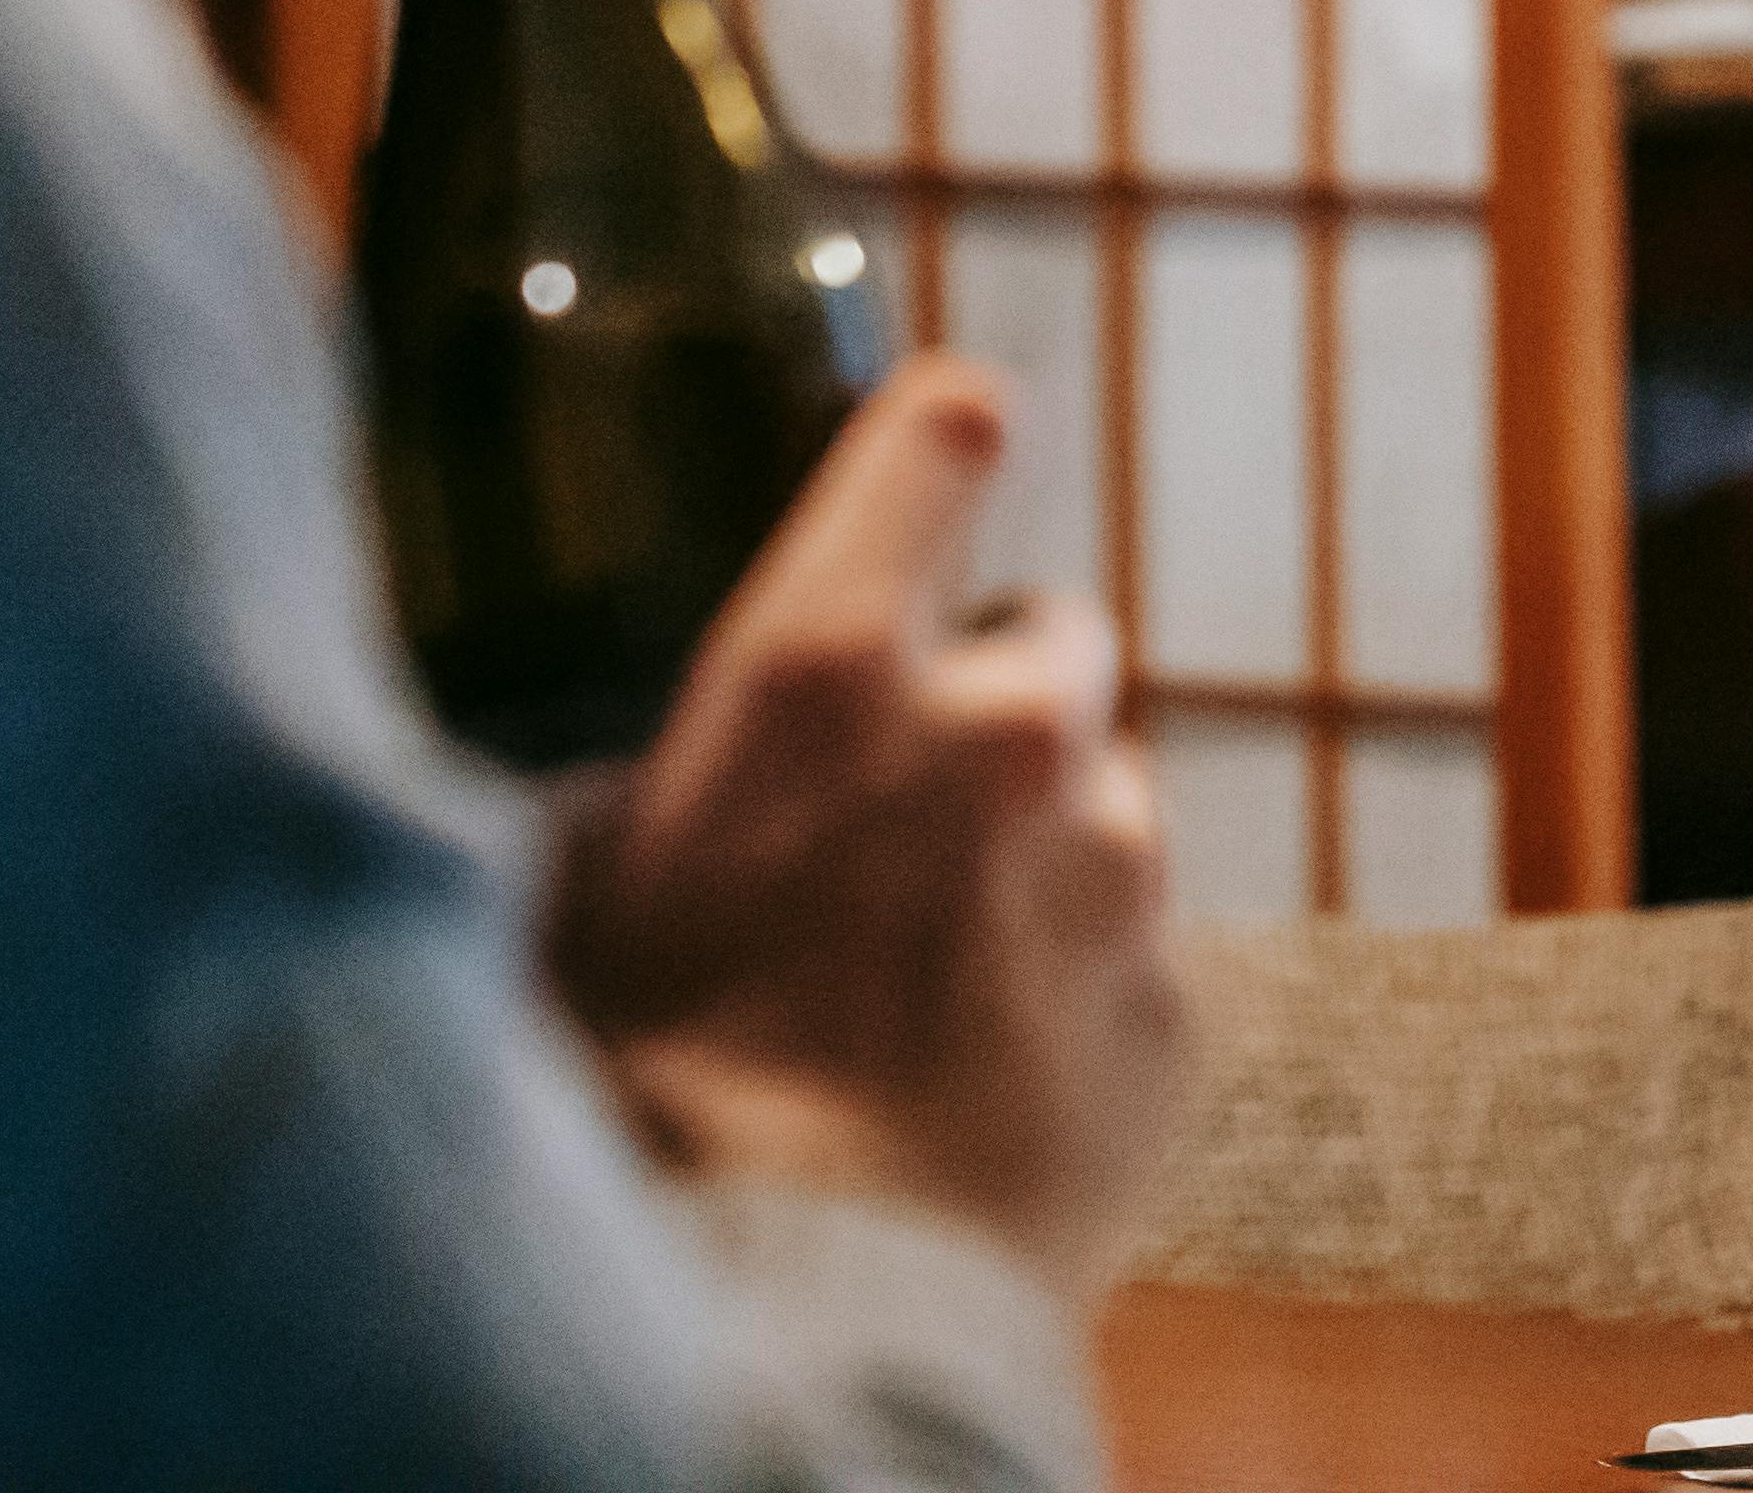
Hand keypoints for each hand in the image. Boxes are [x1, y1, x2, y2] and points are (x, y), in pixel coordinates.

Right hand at [539, 358, 1183, 1288]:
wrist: (788, 1321)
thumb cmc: (642, 1103)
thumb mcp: (576, 898)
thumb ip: (636, 786)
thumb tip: (635, 772)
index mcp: (829, 670)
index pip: (938, 438)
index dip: (948, 441)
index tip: (964, 430)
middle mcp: (998, 735)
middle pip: (1053, 641)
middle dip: (996, 702)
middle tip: (907, 821)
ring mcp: (1109, 870)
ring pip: (1101, 811)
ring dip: (1040, 860)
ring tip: (927, 983)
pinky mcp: (1176, 1010)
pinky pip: (1138, 957)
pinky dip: (1080, 993)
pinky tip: (983, 1076)